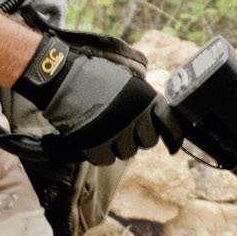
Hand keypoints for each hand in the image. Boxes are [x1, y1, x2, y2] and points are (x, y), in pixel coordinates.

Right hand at [16, 28, 162, 163]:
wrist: (62, 77)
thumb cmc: (93, 76)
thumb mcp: (128, 82)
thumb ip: (144, 100)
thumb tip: (157, 118)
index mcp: (145, 99)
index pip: (168, 123)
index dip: (173, 135)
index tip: (174, 144)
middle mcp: (135, 117)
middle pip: (148, 142)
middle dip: (138, 138)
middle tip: (126, 130)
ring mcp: (116, 132)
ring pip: (127, 152)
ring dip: (119, 145)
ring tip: (106, 131)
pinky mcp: (96, 144)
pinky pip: (106, 159)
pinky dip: (101, 154)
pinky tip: (96, 142)